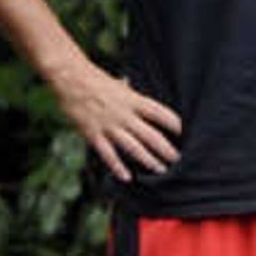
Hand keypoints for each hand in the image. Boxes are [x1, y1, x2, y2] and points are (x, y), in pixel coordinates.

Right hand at [47, 60, 182, 180]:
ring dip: (148, 160)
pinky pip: (108, 154)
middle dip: (166, 149)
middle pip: (151, 136)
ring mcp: (109, 126)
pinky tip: (127, 177)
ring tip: (160, 169)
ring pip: (133, 148)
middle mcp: (124, 115)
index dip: (175, 124)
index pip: (161, 114)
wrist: (70, 79)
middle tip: (177, 159)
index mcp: (133, 100)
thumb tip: (135, 91)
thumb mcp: (118, 84)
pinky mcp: (93, 135)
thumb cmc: (94, 79)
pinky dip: (117, 166)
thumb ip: (129, 93)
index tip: (185, 133)